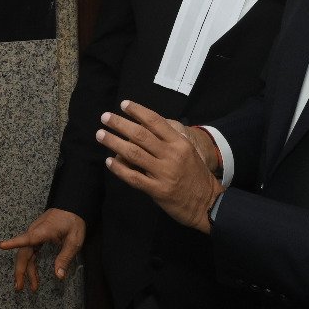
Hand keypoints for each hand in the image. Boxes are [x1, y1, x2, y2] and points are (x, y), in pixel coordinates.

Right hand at [0, 209, 85, 291]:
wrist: (71, 207)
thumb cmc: (73, 222)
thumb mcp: (74, 241)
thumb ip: (65, 257)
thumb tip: (59, 276)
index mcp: (43, 232)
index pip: (26, 239)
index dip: (14, 243)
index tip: (1, 245)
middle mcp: (34, 233)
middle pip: (23, 253)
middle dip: (20, 271)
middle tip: (19, 287)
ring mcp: (34, 234)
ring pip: (25, 254)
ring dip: (25, 270)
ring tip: (28, 287)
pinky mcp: (36, 236)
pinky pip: (30, 252)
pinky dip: (30, 264)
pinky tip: (33, 275)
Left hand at [98, 100, 222, 232]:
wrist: (208, 203)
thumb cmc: (195, 175)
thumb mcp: (187, 151)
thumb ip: (167, 141)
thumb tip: (141, 129)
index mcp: (179, 143)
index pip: (155, 121)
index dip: (137, 111)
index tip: (123, 104)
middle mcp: (171, 155)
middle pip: (140, 134)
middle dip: (120, 124)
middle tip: (105, 117)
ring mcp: (164, 173)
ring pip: (133, 153)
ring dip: (114, 142)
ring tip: (101, 135)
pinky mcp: (157, 190)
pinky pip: (133, 177)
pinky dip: (119, 168)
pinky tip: (109, 162)